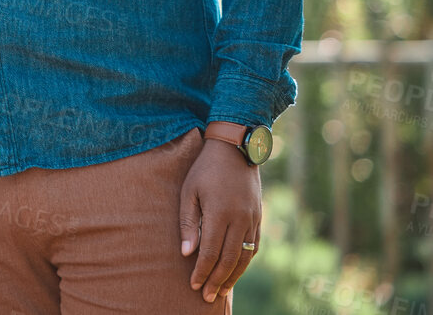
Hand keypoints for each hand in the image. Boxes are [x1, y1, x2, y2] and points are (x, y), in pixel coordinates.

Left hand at [179, 136, 261, 302]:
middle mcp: (240, 220)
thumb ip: (188, 223)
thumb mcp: (189, 191)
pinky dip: (245, 261)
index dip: (202, 271)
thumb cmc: (204, 169)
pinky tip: (236, 270)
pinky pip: (254, 246)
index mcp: (220, 213)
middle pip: (229, 259)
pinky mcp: (259, 218)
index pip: (211, 252)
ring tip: (221, 290)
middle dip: (217, 280)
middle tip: (207, 296)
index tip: (194, 285)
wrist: (235, 149)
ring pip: (245, 257)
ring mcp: (252, 220)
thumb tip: (187, 253)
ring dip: (233, 276)